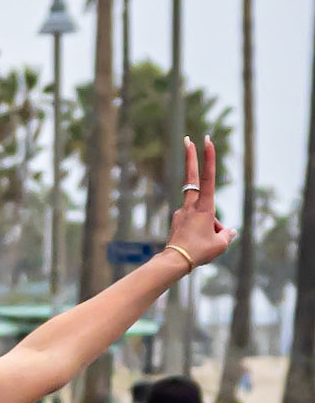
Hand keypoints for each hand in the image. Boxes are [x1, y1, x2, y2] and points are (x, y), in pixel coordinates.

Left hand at [165, 138, 235, 271]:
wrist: (174, 263)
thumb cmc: (199, 252)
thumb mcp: (220, 245)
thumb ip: (227, 235)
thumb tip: (229, 231)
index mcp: (203, 207)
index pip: (207, 177)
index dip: (208, 158)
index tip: (206, 140)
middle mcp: (190, 206)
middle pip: (192, 178)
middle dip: (191, 158)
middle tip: (188, 139)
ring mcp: (181, 213)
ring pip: (200, 212)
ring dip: (208, 225)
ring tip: (203, 244)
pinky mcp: (176, 222)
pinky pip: (193, 223)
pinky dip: (199, 231)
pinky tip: (196, 246)